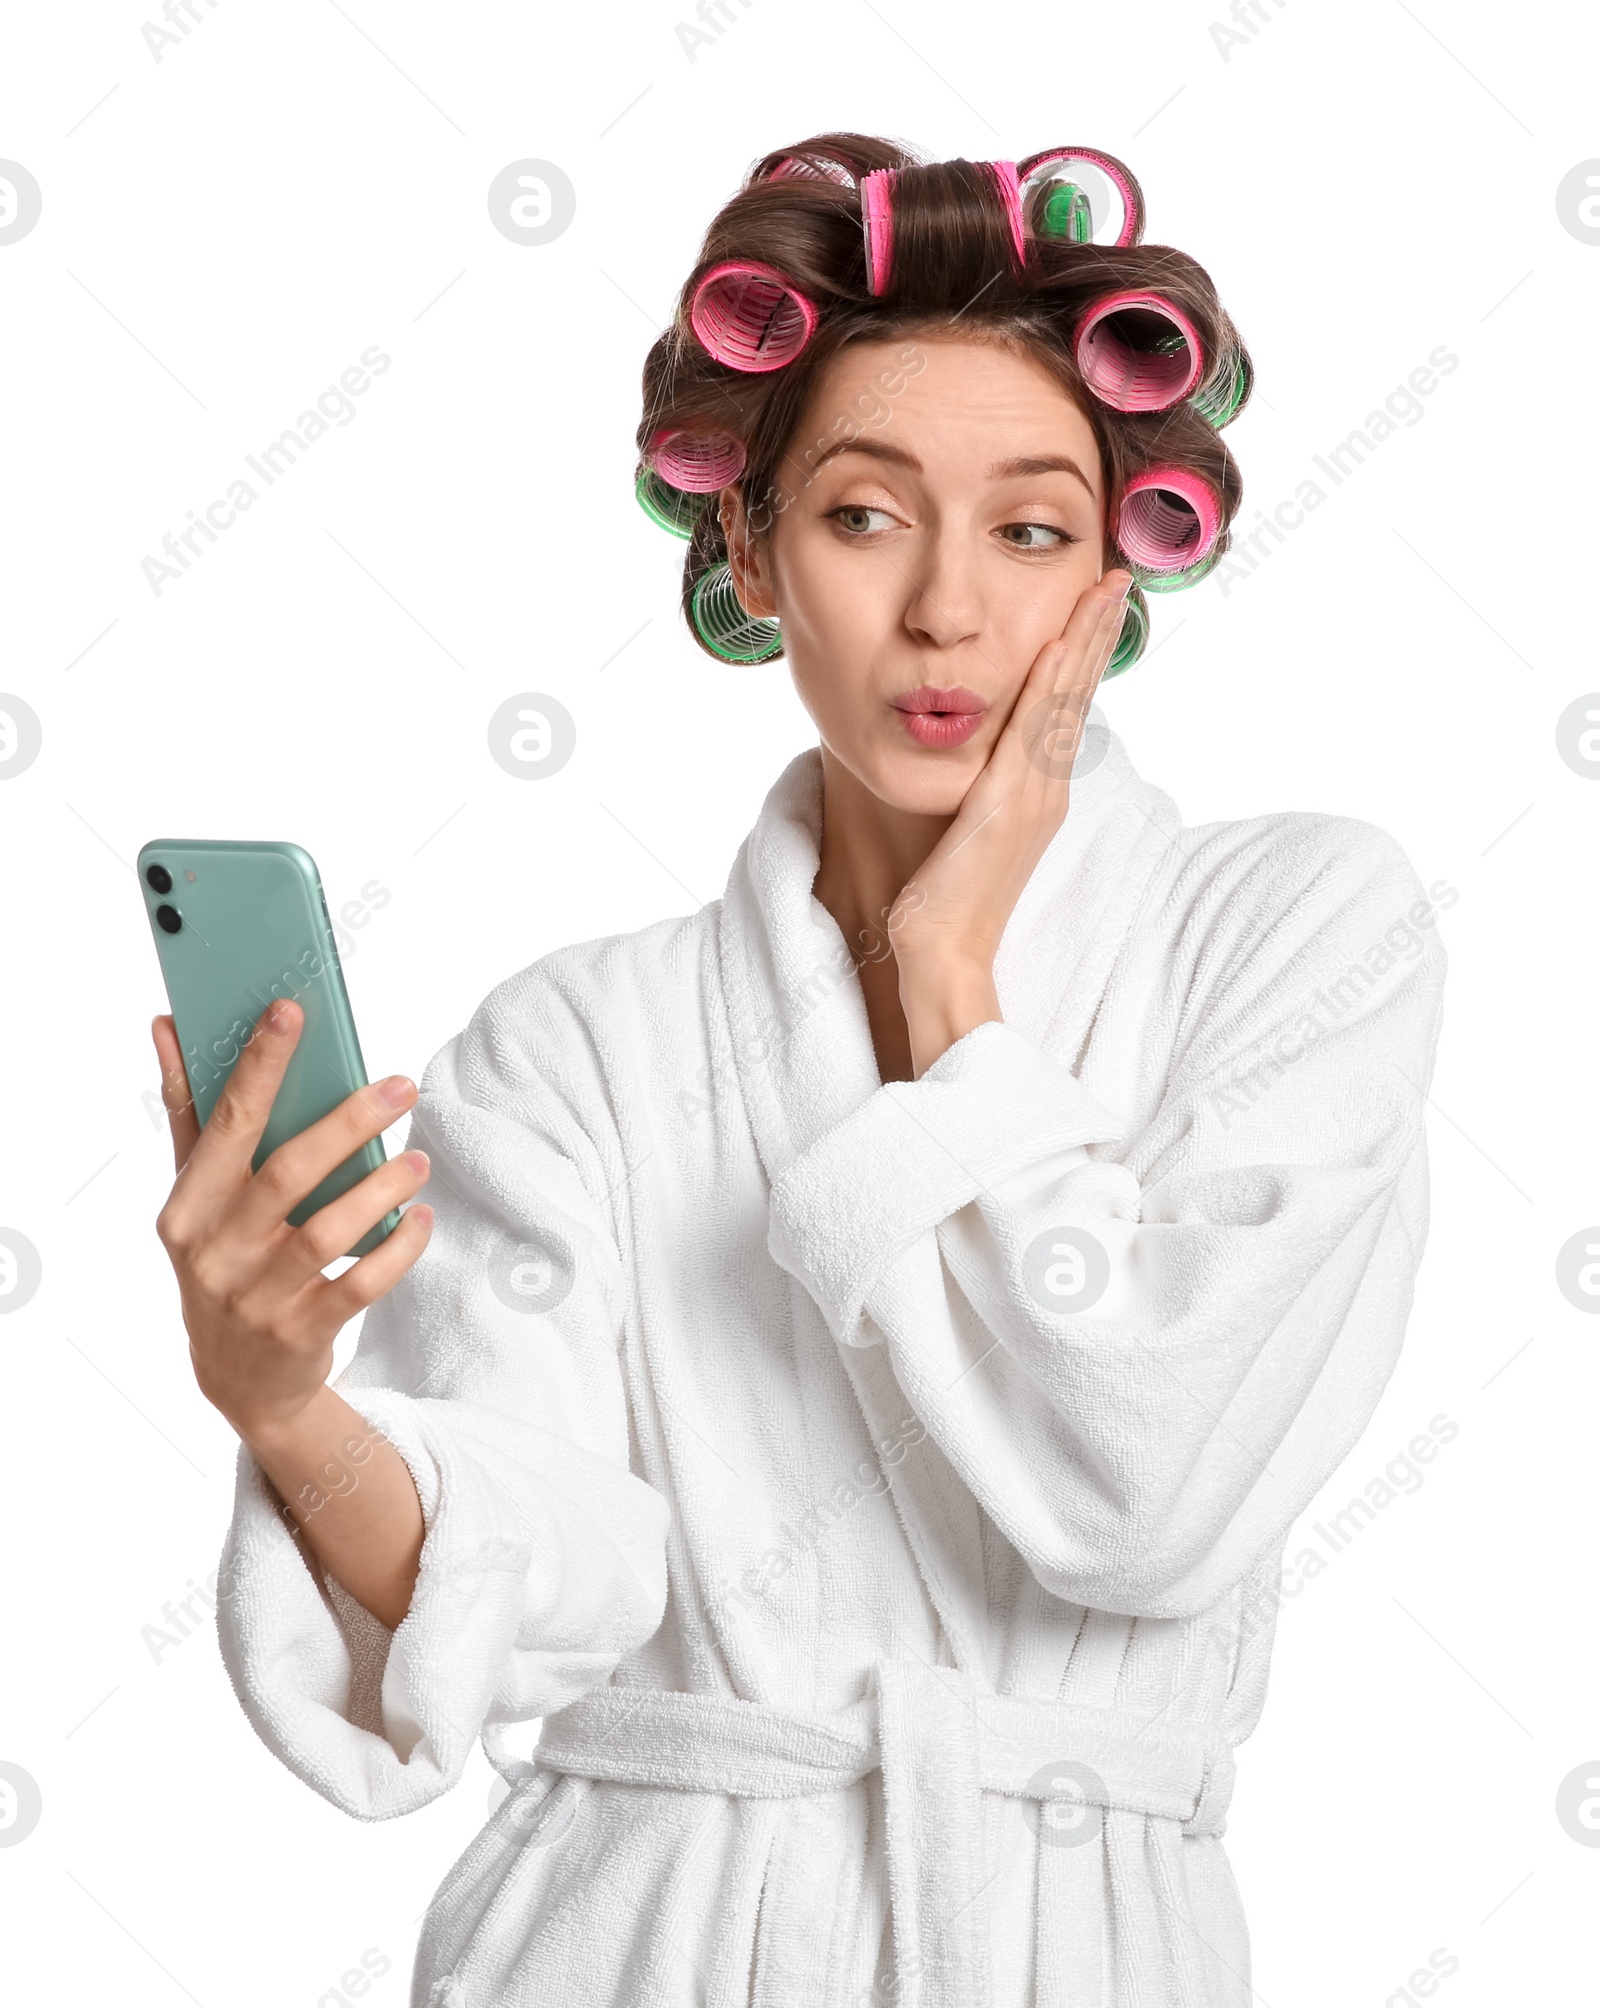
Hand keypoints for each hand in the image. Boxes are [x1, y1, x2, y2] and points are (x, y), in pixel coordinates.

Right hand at [152, 996, 433, 1443]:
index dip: (258, 1064)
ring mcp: (257, 1297)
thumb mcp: (196, 1196)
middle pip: (287, 1173)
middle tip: (400, 1087)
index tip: (289, 1010)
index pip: (226, 1122)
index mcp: (187, 1207)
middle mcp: (216, 1251)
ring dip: (381, 1189)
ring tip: (417, 1160)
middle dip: (347, 1123)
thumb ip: (190, 1112)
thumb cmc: (223, 1259)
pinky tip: (420, 1219)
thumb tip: (169, 1024)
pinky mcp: (302, 1332)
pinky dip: (397, 1249)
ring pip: (328, 1230)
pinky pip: (361, 1285)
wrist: (238, 1377)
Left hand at [890, 570, 1133, 1072]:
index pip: (1066, 708)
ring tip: (1103, 592)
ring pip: (1065, 704)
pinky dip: (1049, 687)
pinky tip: (1056, 647)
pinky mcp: (1008, 806)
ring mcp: (1033, 797)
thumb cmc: (945, 900)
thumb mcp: (968, 830)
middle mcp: (1046, 790)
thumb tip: (978, 762)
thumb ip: (982, 791)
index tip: (1094, 605)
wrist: (943, 954)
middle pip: (1078, 695)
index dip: (1083, 654)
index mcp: (1039, 793)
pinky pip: (1033, 734)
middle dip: (1096, 633)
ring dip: (1084, 643)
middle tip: (1116, 578)